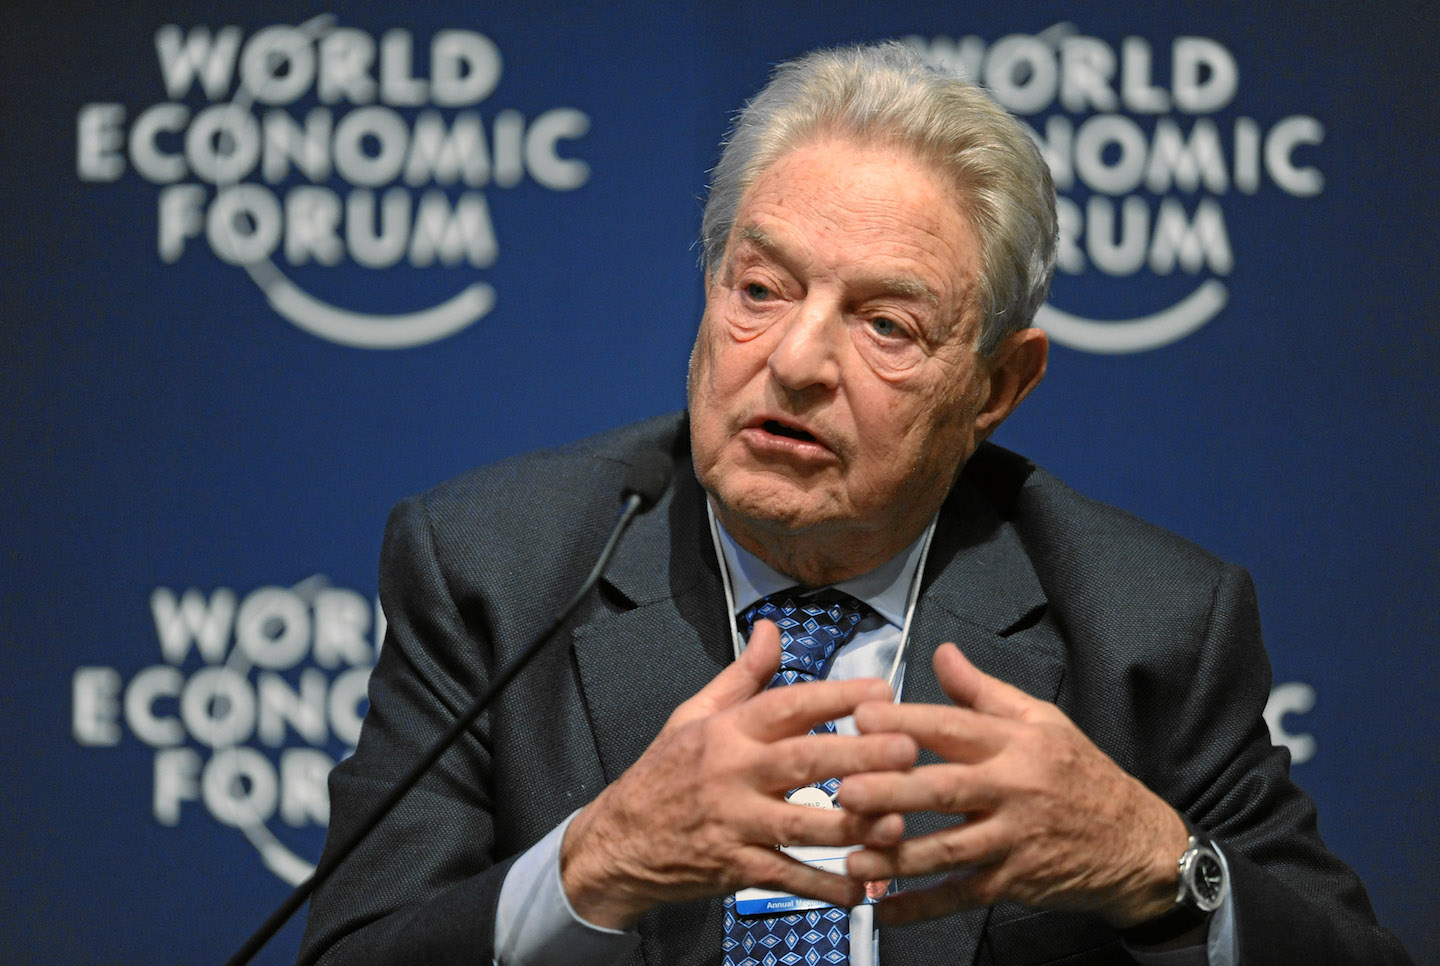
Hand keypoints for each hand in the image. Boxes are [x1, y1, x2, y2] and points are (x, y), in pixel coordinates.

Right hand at [560, 620, 917, 927]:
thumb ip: (743, 675)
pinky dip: (822, 886)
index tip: (881, 691)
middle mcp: (733, 774)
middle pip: (804, 762)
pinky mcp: (736, 868)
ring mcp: (735, 824)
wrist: (618, 843)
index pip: (787, 705)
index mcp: (728, 731)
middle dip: (859, 757)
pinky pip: (786, 877)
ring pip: (801, 825)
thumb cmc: (663, 775)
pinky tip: (858, 888)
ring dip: (852, 825)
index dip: (837, 697)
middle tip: (907, 751)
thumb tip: (771, 630)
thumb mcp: (694, 714)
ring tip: (896, 822)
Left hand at [838, 643, 1188, 927]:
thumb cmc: (1082, 776)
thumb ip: (984, 691)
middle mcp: (1013, 789)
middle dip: (893, 791)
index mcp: (1015, 743)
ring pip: (948, 849)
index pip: (953, 727)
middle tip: (846, 791)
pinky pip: (963, 895)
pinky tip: (885, 910)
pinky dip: (923, 907)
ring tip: (851, 859)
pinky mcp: (1015, 882)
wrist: (1137, 844)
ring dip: (897, 856)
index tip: (860, 719)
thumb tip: (942, 654)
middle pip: (944, 789)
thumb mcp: (1043, 721)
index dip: (906, 722)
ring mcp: (1013, 840)